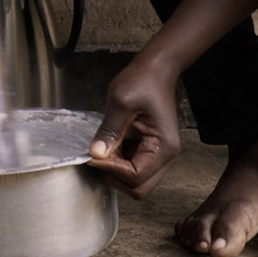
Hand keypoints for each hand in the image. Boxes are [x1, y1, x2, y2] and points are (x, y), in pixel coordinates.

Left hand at [85, 56, 182, 198]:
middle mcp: (165, 155)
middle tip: (96, 157)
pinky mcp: (148, 148)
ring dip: (115, 170)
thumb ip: (108, 131)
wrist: (155, 69)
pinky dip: (117, 161)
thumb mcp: (121, 102)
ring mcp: (157, 153)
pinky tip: (108, 144)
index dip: (112, 170)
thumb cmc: (143, 81)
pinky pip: (132, 166)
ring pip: (135, 180)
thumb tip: (95, 154)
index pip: (136, 177)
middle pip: (139, 187)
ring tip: (102, 148)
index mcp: (164, 147)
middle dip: (115, 176)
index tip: (93, 156)